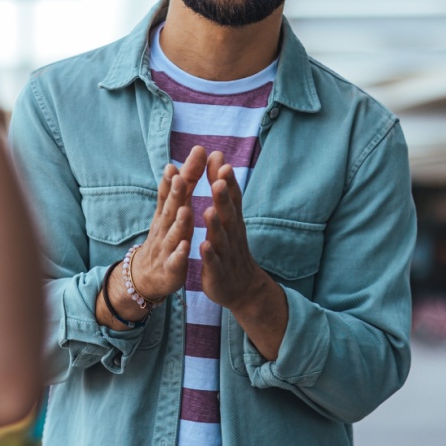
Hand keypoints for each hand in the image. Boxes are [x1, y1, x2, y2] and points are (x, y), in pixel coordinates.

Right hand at [95, 149, 206, 328]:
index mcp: (167, 213)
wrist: (146, 275)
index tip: (183, 159)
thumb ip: (184, 185)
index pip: (171, 192)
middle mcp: (164, 227)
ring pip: (172, 234)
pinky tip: (185, 247)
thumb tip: (190, 155)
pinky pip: (175, 261)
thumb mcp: (173, 210)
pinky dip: (179, 254)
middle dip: (175, 193)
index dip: (175, 176)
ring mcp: (166, 248)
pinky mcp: (171, 268)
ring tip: (186, 210)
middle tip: (179, 176)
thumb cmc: (164, 236)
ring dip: (179, 222)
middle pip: (169, 208)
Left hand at [201, 151, 288, 359]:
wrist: (242, 288)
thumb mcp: (228, 216)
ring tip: (209, 211)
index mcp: (231, 220)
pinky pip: (213, 262)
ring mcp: (225, 253)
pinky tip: (203, 246)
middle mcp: (231, 234)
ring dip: (215, 225)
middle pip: (228, 213)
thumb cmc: (231, 247)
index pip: (231, 196)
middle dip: (223, 196)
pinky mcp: (217, 272)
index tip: (220, 159)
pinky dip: (209, 255)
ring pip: (220, 237)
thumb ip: (223, 189)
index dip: (226, 179)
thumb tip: (219, 157)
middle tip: (219, 179)